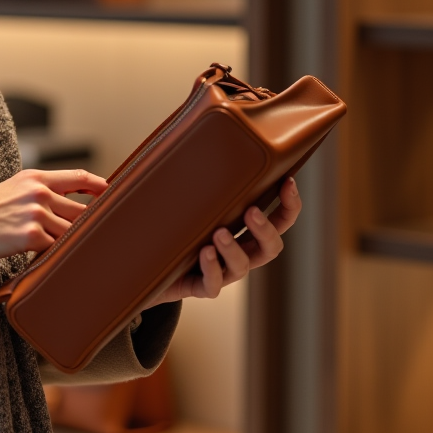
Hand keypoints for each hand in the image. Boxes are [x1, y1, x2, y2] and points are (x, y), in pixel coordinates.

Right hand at [0, 169, 106, 265]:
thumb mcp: (14, 188)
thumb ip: (41, 190)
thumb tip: (69, 202)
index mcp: (36, 177)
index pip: (80, 178)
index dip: (101, 187)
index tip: (114, 195)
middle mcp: (39, 192)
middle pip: (82, 209)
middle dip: (92, 222)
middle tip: (105, 233)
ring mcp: (36, 213)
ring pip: (72, 231)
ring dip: (76, 242)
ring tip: (83, 251)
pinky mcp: (31, 236)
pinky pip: (57, 247)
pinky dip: (60, 254)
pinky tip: (59, 259)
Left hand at [147, 178, 300, 306]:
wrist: (143, 269)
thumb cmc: (167, 227)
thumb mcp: (181, 200)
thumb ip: (182, 179)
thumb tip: (176, 145)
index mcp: (242, 229)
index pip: (278, 220)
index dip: (289, 204)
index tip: (288, 181)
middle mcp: (237, 252)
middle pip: (271, 247)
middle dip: (267, 229)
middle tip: (252, 212)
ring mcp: (221, 272)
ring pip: (243, 266)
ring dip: (234, 249)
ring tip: (218, 233)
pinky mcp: (200, 288)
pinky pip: (213, 285)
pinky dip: (212, 269)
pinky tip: (204, 253)